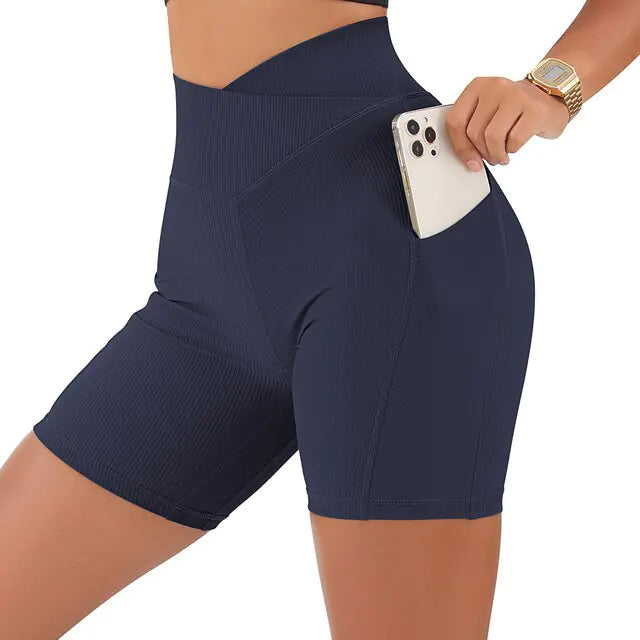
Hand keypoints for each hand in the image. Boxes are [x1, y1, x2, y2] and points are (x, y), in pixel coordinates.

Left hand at [445, 77, 570, 170]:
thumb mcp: (487, 111)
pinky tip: (514, 147)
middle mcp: (495, 87)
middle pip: (474, 132)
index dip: (460, 146)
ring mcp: (516, 96)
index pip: (455, 121)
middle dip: (481, 152)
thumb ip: (471, 128)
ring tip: (501, 156)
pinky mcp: (534, 109)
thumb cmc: (514, 108)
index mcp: (477, 86)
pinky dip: (512, 150)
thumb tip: (468, 158)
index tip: (470, 160)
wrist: (551, 95)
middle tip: (490, 157)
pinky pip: (514, 140)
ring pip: (492, 138)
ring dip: (496, 154)